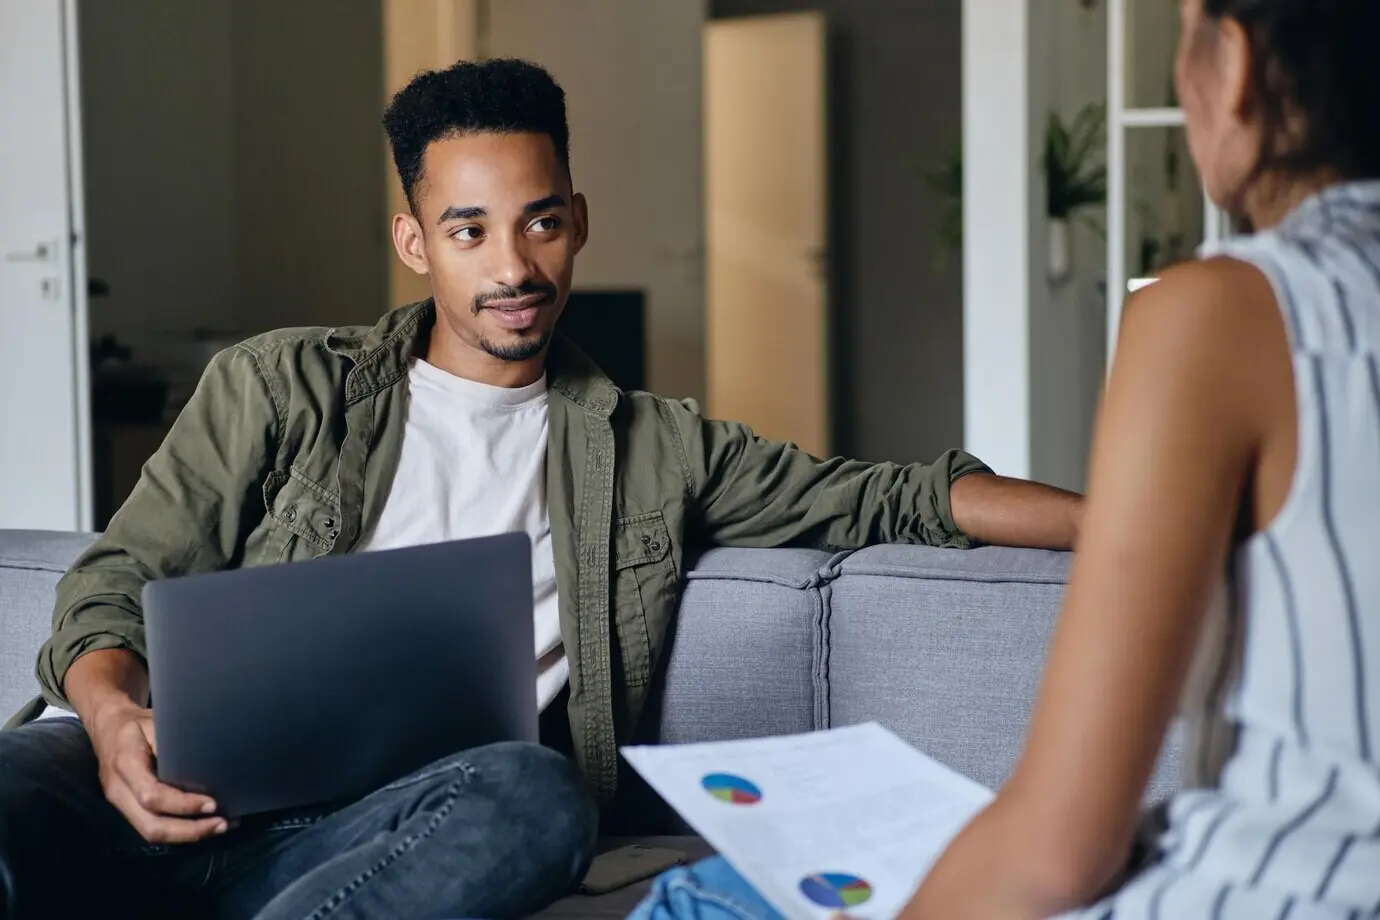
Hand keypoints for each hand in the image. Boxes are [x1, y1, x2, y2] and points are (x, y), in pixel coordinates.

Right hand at [88, 701, 228, 843]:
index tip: (212, 804)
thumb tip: (203, 761)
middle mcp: (118, 790)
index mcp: (125, 765)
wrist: (109, 728)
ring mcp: (120, 803)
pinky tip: (205, 824)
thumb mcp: (155, 722)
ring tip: (220, 826)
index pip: (152, 796)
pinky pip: (152, 826)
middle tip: (223, 824)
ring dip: (187, 835)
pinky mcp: (128, 809)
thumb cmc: (137, 725)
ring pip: (151, 832)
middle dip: (189, 831)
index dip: (183, 804)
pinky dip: (180, 831)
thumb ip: (173, 742)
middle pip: (151, 826)